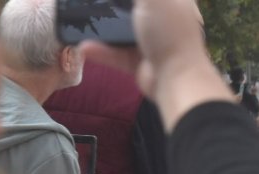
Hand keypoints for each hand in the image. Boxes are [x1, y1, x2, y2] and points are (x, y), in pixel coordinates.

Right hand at [80, 0, 228, 131]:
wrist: (175, 79)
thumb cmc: (168, 31)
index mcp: (175, 2)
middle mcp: (165, 21)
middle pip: (137, 9)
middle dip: (115, 5)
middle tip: (92, 1)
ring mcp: (154, 43)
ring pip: (125, 32)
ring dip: (104, 27)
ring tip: (82, 19)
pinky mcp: (142, 63)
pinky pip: (118, 54)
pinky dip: (103, 51)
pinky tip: (84, 47)